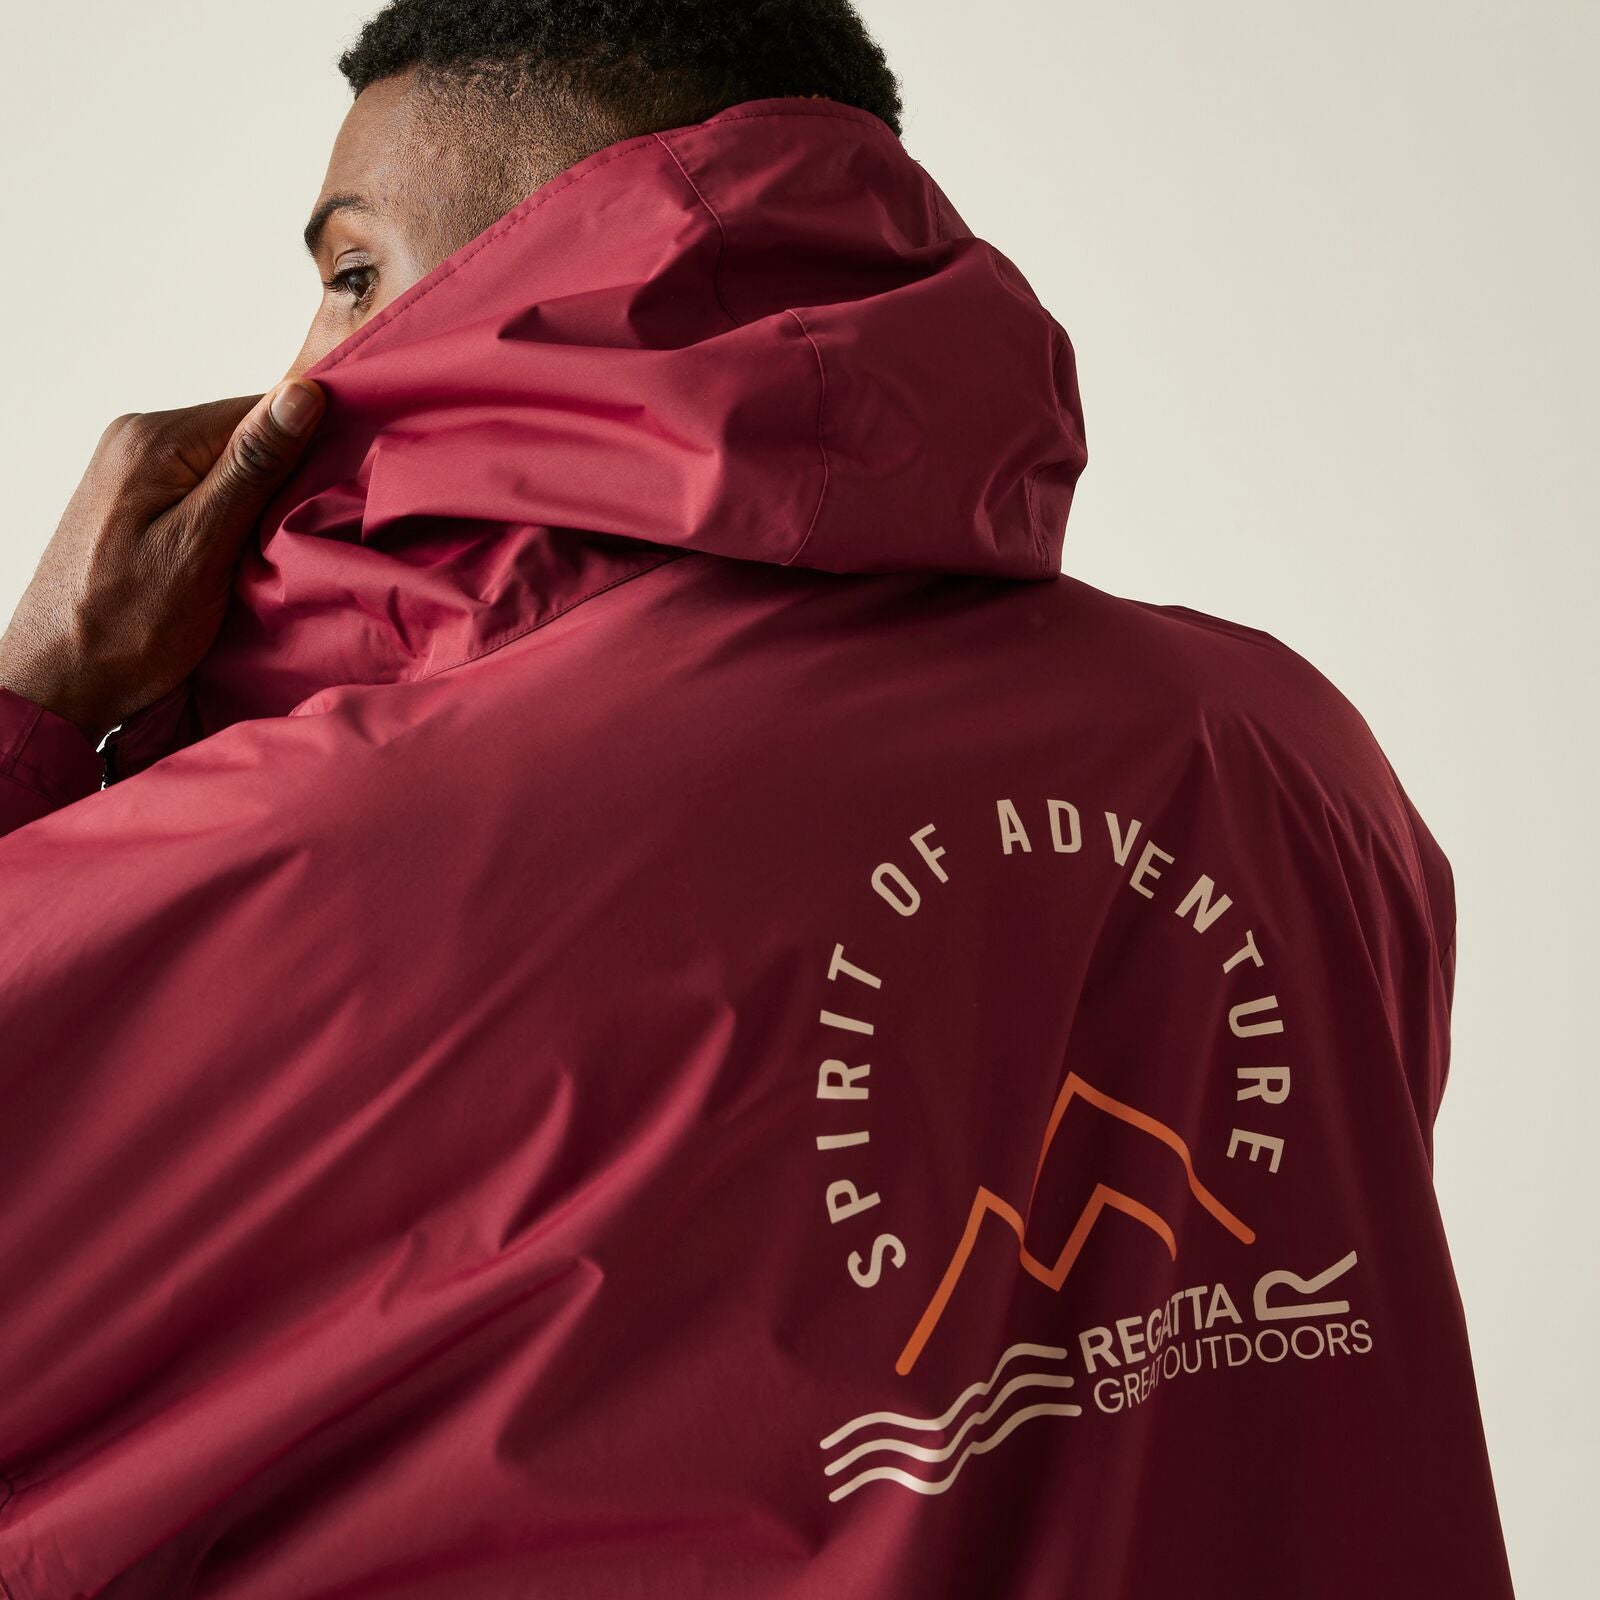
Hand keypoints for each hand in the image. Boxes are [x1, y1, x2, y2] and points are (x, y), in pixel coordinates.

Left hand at [0, 381, 325, 745]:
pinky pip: (203, 492)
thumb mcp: (202, 546)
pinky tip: (240, 555)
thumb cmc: (127, 626)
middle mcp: (136, 441)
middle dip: (285, 479)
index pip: (262, 409)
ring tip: (274, 551)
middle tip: (308, 534)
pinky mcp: (132, 505)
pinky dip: (233, 520)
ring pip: (227, 468)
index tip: (342, 491)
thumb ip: (252, 468)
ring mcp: (130, 472)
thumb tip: (303, 393)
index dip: (311, 445)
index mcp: (153, 439)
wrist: (57, 683)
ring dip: (261, 504)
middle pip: (244, 437)